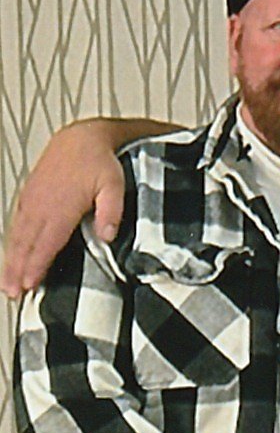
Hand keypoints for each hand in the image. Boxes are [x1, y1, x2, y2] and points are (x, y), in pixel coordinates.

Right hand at [1, 120, 128, 296]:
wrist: (80, 138)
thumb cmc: (100, 163)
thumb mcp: (115, 185)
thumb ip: (112, 211)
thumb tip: (108, 236)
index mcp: (62, 207)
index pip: (47, 243)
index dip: (37, 265)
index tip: (30, 285)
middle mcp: (42, 206)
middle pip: (26, 245)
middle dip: (18, 271)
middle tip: (13, 294)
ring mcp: (32, 202)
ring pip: (17, 237)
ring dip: (10, 261)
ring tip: (7, 284)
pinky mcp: (28, 198)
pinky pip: (16, 224)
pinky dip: (11, 243)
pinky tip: (10, 257)